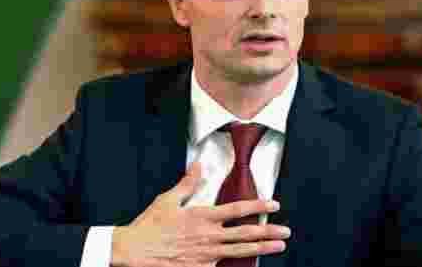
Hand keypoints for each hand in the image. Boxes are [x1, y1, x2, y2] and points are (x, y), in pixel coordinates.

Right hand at [111, 162, 289, 266]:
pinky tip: (250, 265)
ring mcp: (206, 256)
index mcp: (202, 216)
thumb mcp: (167, 200)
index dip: (258, 206)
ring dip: (262, 249)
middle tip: (286, 231)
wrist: (134, 252)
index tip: (274, 204)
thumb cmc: (149, 226)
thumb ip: (187, 183)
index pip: (237, 209)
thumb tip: (198, 164)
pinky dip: (236, 266)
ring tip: (278, 247)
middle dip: (268, 232)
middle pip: (245, 234)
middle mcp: (208, 236)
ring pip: (240, 252)